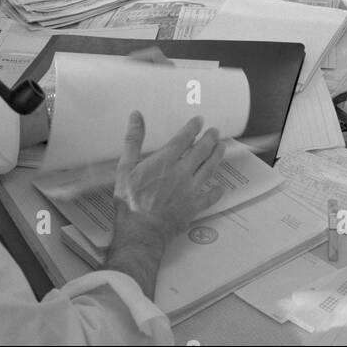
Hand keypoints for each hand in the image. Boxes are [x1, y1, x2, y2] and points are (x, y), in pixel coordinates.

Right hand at [112, 113, 226, 245]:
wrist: (141, 229)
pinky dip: (216, 192)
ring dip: (217, 156)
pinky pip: (209, 198)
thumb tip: (136, 116)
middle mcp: (182, 172)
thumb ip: (133, 140)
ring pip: (209, 169)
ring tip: (222, 147)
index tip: (199, 121)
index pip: (184, 138)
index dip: (193, 127)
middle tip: (215, 131)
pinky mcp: (193, 207)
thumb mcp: (125, 167)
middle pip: (201, 150)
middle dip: (210, 138)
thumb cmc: (131, 200)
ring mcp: (190, 190)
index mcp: (166, 160)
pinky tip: (220, 188)